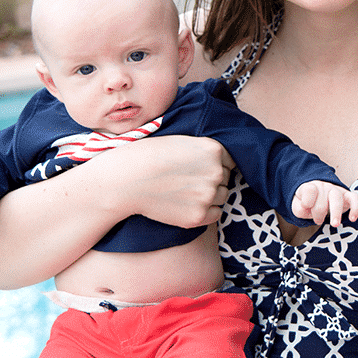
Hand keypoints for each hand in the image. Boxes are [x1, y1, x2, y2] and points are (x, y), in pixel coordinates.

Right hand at [94, 135, 234, 227]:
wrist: (127, 180)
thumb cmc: (147, 156)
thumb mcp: (180, 141)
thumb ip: (202, 150)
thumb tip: (218, 162)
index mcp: (213, 149)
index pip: (230, 160)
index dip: (216, 164)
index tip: (200, 167)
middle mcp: (216, 172)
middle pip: (226, 178)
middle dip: (212, 179)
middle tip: (189, 180)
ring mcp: (208, 195)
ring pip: (222, 196)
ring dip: (210, 195)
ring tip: (186, 192)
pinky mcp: (199, 216)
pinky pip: (216, 214)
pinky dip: (206, 211)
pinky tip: (188, 204)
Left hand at [292, 181, 357, 226]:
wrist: (318, 197)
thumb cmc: (308, 204)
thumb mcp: (298, 207)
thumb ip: (299, 209)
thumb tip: (307, 209)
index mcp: (310, 187)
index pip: (309, 190)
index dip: (307, 200)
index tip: (306, 207)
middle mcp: (323, 187)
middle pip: (323, 196)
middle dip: (319, 211)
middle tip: (318, 221)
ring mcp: (336, 190)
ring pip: (337, 197)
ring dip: (336, 212)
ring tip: (334, 224)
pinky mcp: (347, 197)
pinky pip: (354, 199)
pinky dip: (355, 208)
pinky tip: (352, 218)